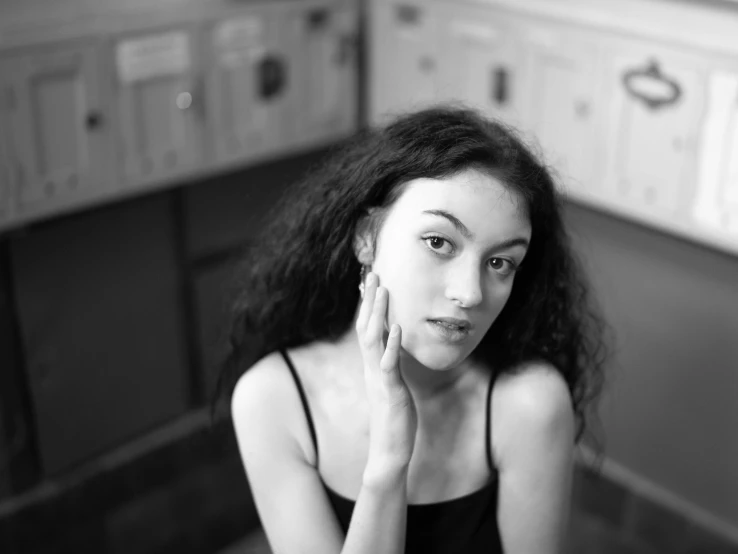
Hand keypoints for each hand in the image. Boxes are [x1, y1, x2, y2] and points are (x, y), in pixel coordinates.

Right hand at [356, 272, 417, 476]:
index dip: (368, 305)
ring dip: (377, 314)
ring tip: (383, 290)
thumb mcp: (391, 386)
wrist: (389, 451)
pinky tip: (397, 327)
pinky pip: (389, 364)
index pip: (367, 329)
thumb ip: (390, 366)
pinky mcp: (390, 392)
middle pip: (366, 327)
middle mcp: (372, 368)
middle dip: (370, 300)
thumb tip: (392, 349)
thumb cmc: (393, 419)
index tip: (371, 281)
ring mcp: (379, 379)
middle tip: (373, 273)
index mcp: (373, 366)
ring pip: (373, 340)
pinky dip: (392, 345)